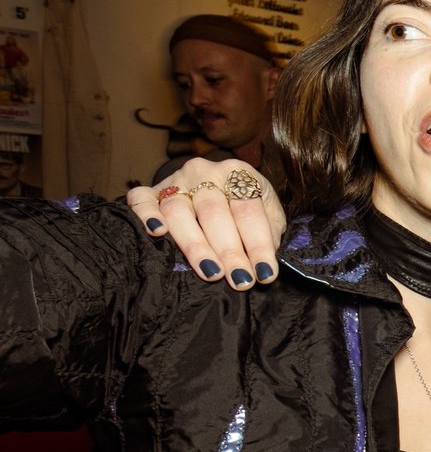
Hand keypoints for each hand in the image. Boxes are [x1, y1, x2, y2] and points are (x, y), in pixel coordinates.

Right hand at [126, 157, 285, 290]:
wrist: (220, 186)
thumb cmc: (246, 206)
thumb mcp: (268, 213)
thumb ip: (268, 234)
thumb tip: (262, 266)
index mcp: (237, 172)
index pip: (248, 211)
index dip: (258, 245)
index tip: (265, 273)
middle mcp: (204, 172)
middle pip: (213, 212)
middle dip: (228, 250)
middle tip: (239, 279)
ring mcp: (175, 180)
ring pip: (178, 211)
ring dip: (195, 245)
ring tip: (211, 272)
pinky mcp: (151, 190)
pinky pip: (141, 200)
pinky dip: (146, 215)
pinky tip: (157, 233)